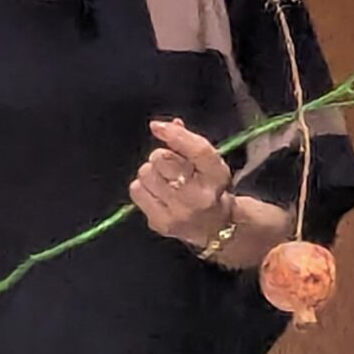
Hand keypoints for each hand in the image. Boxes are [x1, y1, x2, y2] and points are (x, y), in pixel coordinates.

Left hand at [130, 118, 230, 248]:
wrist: (215, 227)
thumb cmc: (209, 187)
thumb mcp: (208, 162)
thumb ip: (187, 141)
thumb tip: (160, 127)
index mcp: (217, 176)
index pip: (197, 150)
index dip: (174, 134)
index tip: (157, 126)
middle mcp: (200, 197)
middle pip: (163, 158)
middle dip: (162, 157)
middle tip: (171, 166)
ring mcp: (179, 213)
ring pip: (146, 173)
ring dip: (151, 172)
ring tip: (164, 181)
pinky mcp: (161, 223)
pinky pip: (136, 191)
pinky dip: (142, 188)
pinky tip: (156, 193)